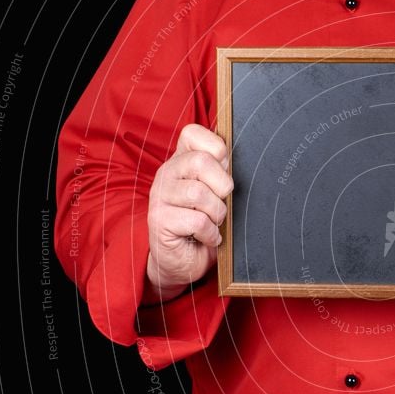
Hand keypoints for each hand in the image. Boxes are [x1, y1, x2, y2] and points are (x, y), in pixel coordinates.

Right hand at [143, 124, 232, 303]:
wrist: (183, 261)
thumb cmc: (204, 224)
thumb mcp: (217, 194)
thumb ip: (222, 173)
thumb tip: (236, 158)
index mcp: (181, 160)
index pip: (192, 133)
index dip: (217, 149)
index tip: (223, 170)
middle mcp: (167, 173)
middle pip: (200, 162)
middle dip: (222, 186)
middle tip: (221, 202)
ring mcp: (159, 195)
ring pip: (199, 194)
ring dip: (216, 213)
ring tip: (213, 222)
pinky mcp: (158, 219)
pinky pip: (197, 221)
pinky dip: (210, 233)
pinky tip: (206, 237)